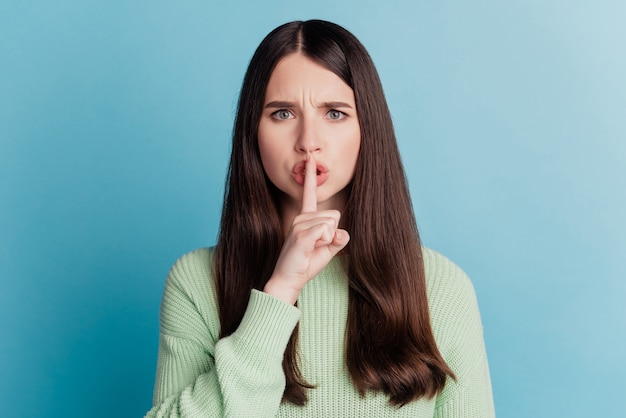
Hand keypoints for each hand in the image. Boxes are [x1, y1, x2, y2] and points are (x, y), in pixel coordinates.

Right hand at [263, 155, 349, 303]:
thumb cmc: (305, 264)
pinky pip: (326, 231)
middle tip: (317, 246)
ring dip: (328, 240)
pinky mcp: (301, 234)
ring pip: (331, 224)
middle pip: (334, 215)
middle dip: (332, 233)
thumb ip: (338, 239)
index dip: (310, 176)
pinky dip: (325, 243)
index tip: (311, 159)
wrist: (288, 279)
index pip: (309, 193)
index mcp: (305, 218)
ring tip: (312, 249)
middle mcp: (301, 217)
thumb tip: (343, 233)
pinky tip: (311, 249)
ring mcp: (299, 225)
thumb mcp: (327, 250)